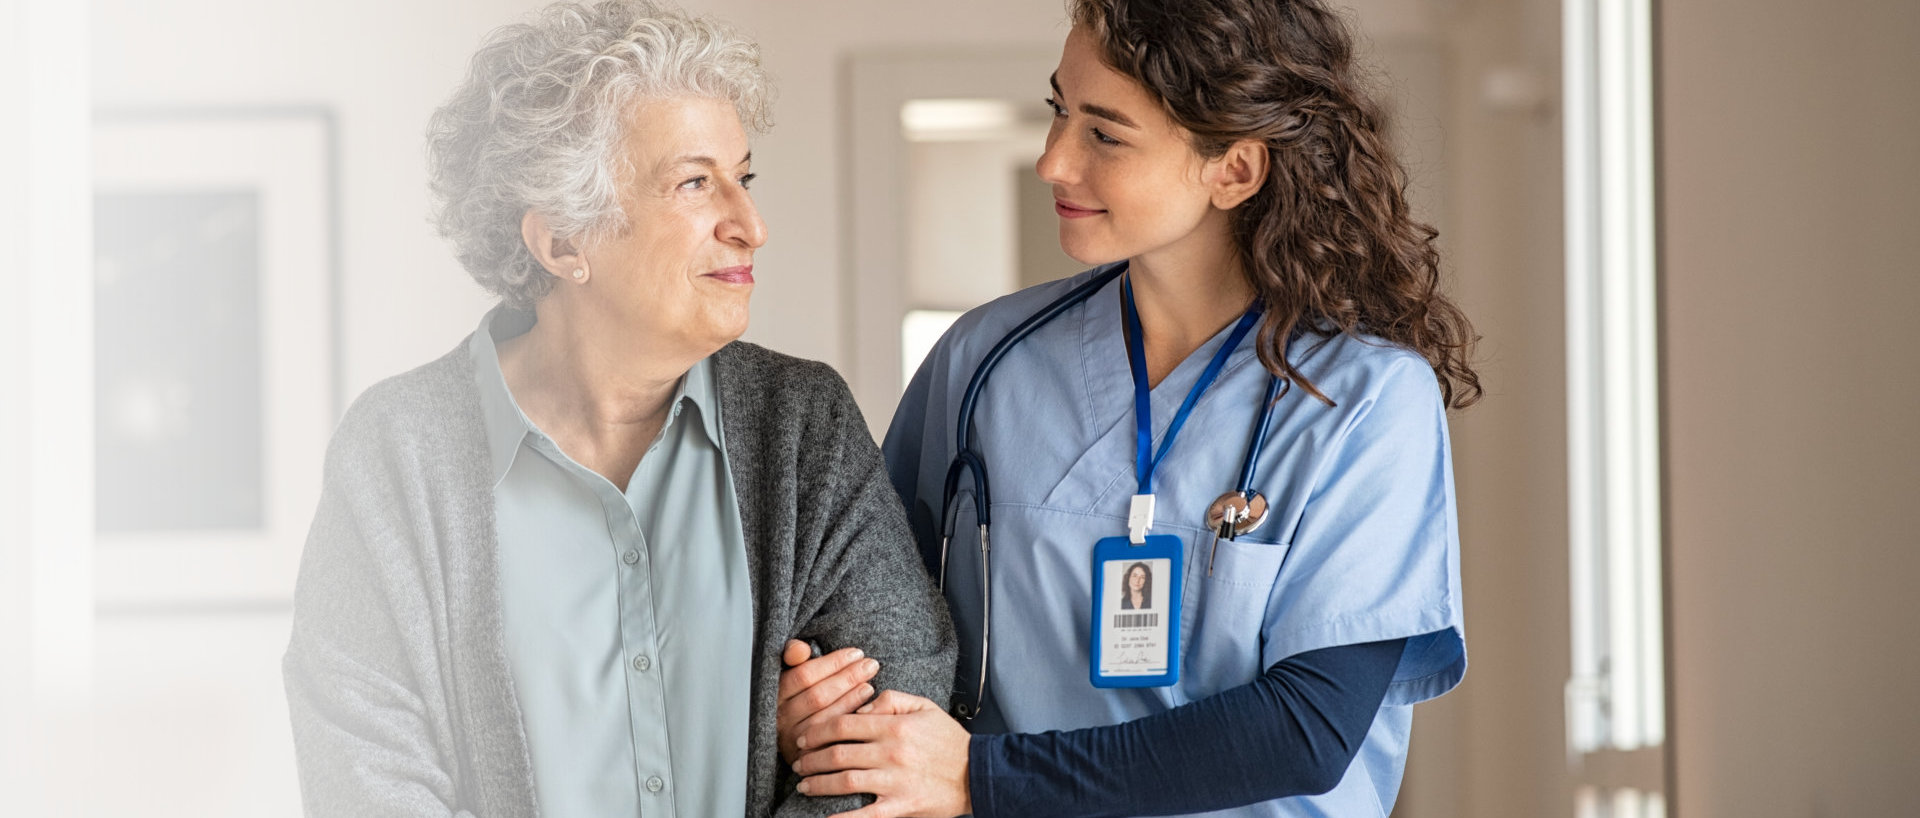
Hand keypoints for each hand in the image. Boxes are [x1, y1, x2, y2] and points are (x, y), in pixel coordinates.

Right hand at [778, 640, 880, 763]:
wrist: (796, 739)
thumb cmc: (800, 696)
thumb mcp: (793, 673)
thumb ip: (792, 655)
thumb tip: (801, 649)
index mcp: (776, 694)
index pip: (803, 675)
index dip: (832, 663)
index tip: (856, 653)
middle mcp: (780, 719)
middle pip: (817, 696)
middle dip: (847, 678)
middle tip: (871, 665)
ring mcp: (793, 740)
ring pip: (825, 718)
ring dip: (850, 700)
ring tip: (870, 685)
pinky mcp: (806, 758)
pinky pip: (831, 740)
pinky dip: (849, 722)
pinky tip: (866, 711)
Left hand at [791, 690, 971, 817]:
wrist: (978, 773)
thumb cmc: (949, 740)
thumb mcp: (924, 707)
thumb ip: (890, 700)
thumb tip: (859, 708)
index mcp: (894, 726)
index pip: (843, 724)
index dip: (817, 730)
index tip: (804, 737)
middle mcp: (891, 753)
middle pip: (838, 753)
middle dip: (811, 758)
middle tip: (798, 763)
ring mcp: (895, 782)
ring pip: (844, 781)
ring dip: (818, 783)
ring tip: (804, 785)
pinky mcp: (901, 806)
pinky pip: (864, 815)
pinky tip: (824, 817)